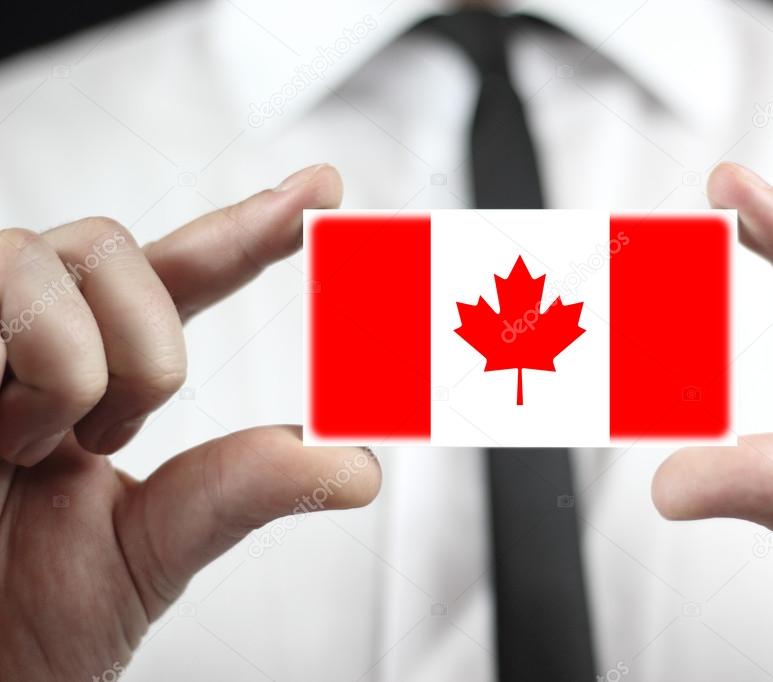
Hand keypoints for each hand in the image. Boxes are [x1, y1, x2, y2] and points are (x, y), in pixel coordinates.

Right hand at [0, 164, 380, 680]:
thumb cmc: (26, 619)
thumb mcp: (157, 546)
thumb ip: (247, 489)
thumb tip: (360, 465)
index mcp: (94, 373)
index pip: (179, 273)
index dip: (251, 226)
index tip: (324, 189)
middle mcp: (29, 338)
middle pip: (113, 245)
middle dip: (150, 346)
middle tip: (114, 437)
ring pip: (65, 252)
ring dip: (86, 361)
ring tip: (45, 444)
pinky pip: (7, 278)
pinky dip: (45, 368)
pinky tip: (5, 441)